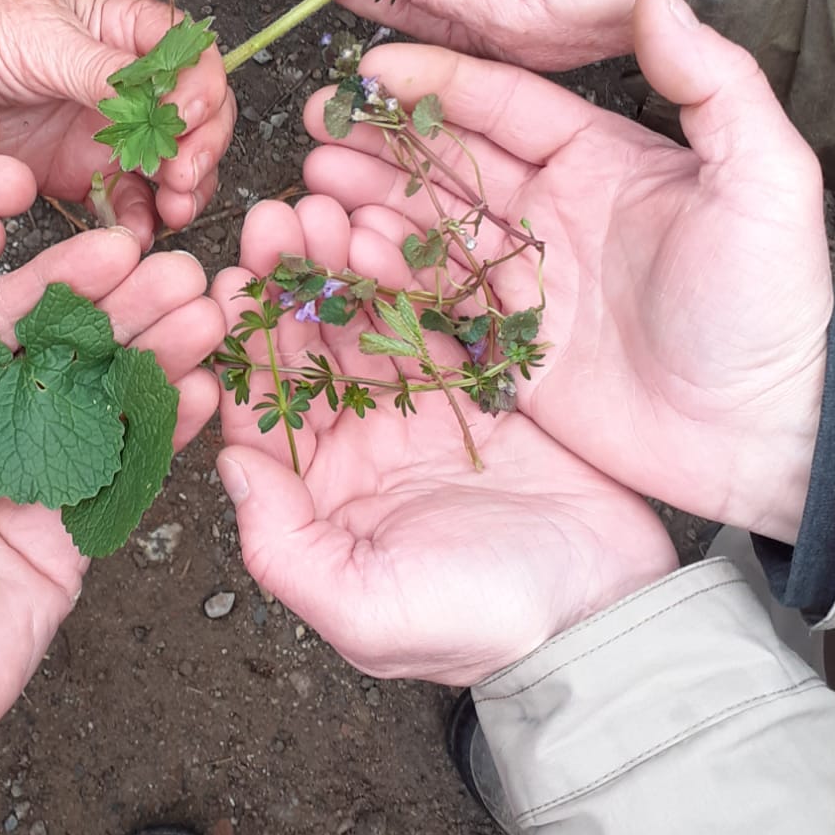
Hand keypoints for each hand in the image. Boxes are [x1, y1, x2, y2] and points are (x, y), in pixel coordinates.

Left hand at [0, 0, 235, 244]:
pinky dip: (136, 219)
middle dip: (199, 148)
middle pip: (193, 118)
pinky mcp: (74, 173)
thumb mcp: (36, 35)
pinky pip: (122, 201)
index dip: (202, 90)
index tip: (185, 118)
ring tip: (170, 209)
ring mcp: (103, 130)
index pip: (191, 59)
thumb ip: (100, 70)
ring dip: (179, 189)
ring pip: (168, 164)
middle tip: (183, 176)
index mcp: (125, 29)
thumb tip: (157, 98)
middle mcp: (125, 82)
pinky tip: (134, 232)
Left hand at [0, 228, 223, 834]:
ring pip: (103, 404)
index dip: (59, 283)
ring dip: (158, 358)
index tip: (117, 247)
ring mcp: (27, 487)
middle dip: (126, 311)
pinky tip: (204, 392)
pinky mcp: (66, 543)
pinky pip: (121, 476)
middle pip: (62, 355)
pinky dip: (164, 433)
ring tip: (213, 316)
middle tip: (185, 272)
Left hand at [213, 197, 677, 685]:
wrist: (607, 611)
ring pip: (361, 321)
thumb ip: (282, 545)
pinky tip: (383, 229)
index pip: (260, 409)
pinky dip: (404, 274)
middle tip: (274, 220)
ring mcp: (416, 409)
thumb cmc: (483, 625)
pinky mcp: (475, 383)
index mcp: (317, 496)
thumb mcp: (362, 609)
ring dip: (336, 266)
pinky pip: (429, 316)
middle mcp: (357, 446)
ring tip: (322, 209)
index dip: (240, 345)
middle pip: (304, 350)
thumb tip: (227, 464)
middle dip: (284, 285)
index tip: (229, 285)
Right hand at [300, 0, 831, 544]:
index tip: (375, 65)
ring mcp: (523, 276)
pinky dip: (382, 275)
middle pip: (449, 157)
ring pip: (427, 223)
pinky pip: (430, 297)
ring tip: (309, 187)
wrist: (760, 432)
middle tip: (316, 121)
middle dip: (381, 137)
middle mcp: (552, 207)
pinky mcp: (505, 343)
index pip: (505, 101)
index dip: (439, 81)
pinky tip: (340, 254)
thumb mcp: (764, 181)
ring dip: (368, 201)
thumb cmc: (769, 304)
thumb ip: (715, 85)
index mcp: (602, 156)